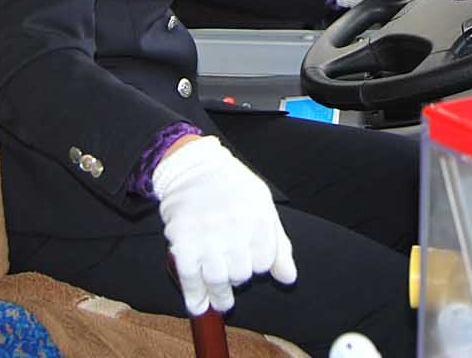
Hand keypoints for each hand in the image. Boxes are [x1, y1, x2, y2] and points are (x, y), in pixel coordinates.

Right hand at [152, 137, 296, 313]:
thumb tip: (288, 279)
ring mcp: (207, 236)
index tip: (248, 259)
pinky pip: (190, 277)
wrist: (192, 165)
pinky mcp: (183, 241)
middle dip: (238, 276)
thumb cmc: (233, 185)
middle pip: (242, 274)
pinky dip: (194, 296)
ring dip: (219, 296)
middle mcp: (234, 228)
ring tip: (220, 302)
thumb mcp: (263, 206)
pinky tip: (198, 305)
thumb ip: (278, 244)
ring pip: (218, 280)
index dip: (257, 264)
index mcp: (258, 218)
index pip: (264, 263)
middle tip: (231, 272)